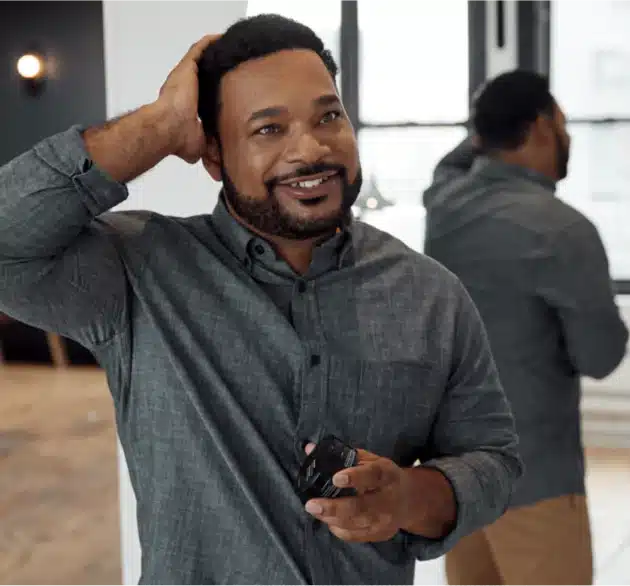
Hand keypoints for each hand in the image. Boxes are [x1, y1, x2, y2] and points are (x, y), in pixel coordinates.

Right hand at [157, 34, 218, 163]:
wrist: (169, 127)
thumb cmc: (178, 138)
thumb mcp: (199, 148)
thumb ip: (208, 152)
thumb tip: (216, 168)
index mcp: (187, 107)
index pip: (203, 99)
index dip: (214, 97)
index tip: (228, 97)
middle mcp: (186, 91)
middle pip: (204, 79)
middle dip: (216, 76)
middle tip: (233, 73)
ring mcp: (186, 78)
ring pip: (202, 63)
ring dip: (213, 57)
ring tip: (229, 53)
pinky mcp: (187, 68)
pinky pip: (199, 50)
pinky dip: (209, 44)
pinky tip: (219, 39)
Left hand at [303, 444, 410, 542]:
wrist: (409, 500)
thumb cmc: (382, 476)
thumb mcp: (370, 459)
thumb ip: (342, 455)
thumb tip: (309, 448)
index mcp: (387, 475)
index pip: (373, 476)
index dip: (355, 477)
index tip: (336, 478)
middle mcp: (389, 499)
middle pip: (361, 507)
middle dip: (334, 507)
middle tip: (312, 505)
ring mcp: (385, 520)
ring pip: (355, 523)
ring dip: (331, 518)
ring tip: (315, 509)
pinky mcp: (380, 534)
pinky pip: (355, 535)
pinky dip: (338, 529)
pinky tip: (328, 520)